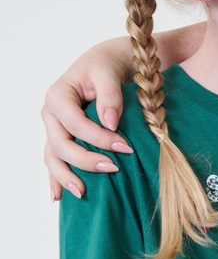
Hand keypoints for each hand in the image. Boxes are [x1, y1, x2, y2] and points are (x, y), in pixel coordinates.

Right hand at [43, 38, 132, 200]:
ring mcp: (55, 128)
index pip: (75, 124)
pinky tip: (58, 197)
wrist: (110, 62)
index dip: (98, 138)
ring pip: (53, 156)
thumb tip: (110, 123)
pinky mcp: (63, 137)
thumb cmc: (110, 64)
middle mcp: (51, 114)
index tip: (126, 147)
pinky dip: (56, 178)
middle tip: (113, 169)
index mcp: (58, 96)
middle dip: (84, 160)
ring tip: (82, 193)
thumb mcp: (109, 72)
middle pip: (60, 144)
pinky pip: (55, 160)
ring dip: (65, 176)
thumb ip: (110, 96)